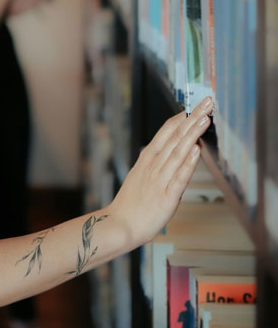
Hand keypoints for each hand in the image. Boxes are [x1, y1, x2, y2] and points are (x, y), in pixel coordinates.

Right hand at [107, 98, 213, 247]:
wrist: (119, 225)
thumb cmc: (131, 203)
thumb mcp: (140, 175)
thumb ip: (156, 162)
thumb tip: (171, 149)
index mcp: (147, 159)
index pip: (166, 133)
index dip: (181, 119)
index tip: (194, 106)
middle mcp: (153, 165)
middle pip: (175, 137)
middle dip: (192, 119)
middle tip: (206, 102)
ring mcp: (159, 180)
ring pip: (178, 153)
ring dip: (192, 134)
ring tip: (205, 119)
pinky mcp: (166, 196)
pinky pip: (179, 177)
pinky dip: (188, 163)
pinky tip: (196, 151)